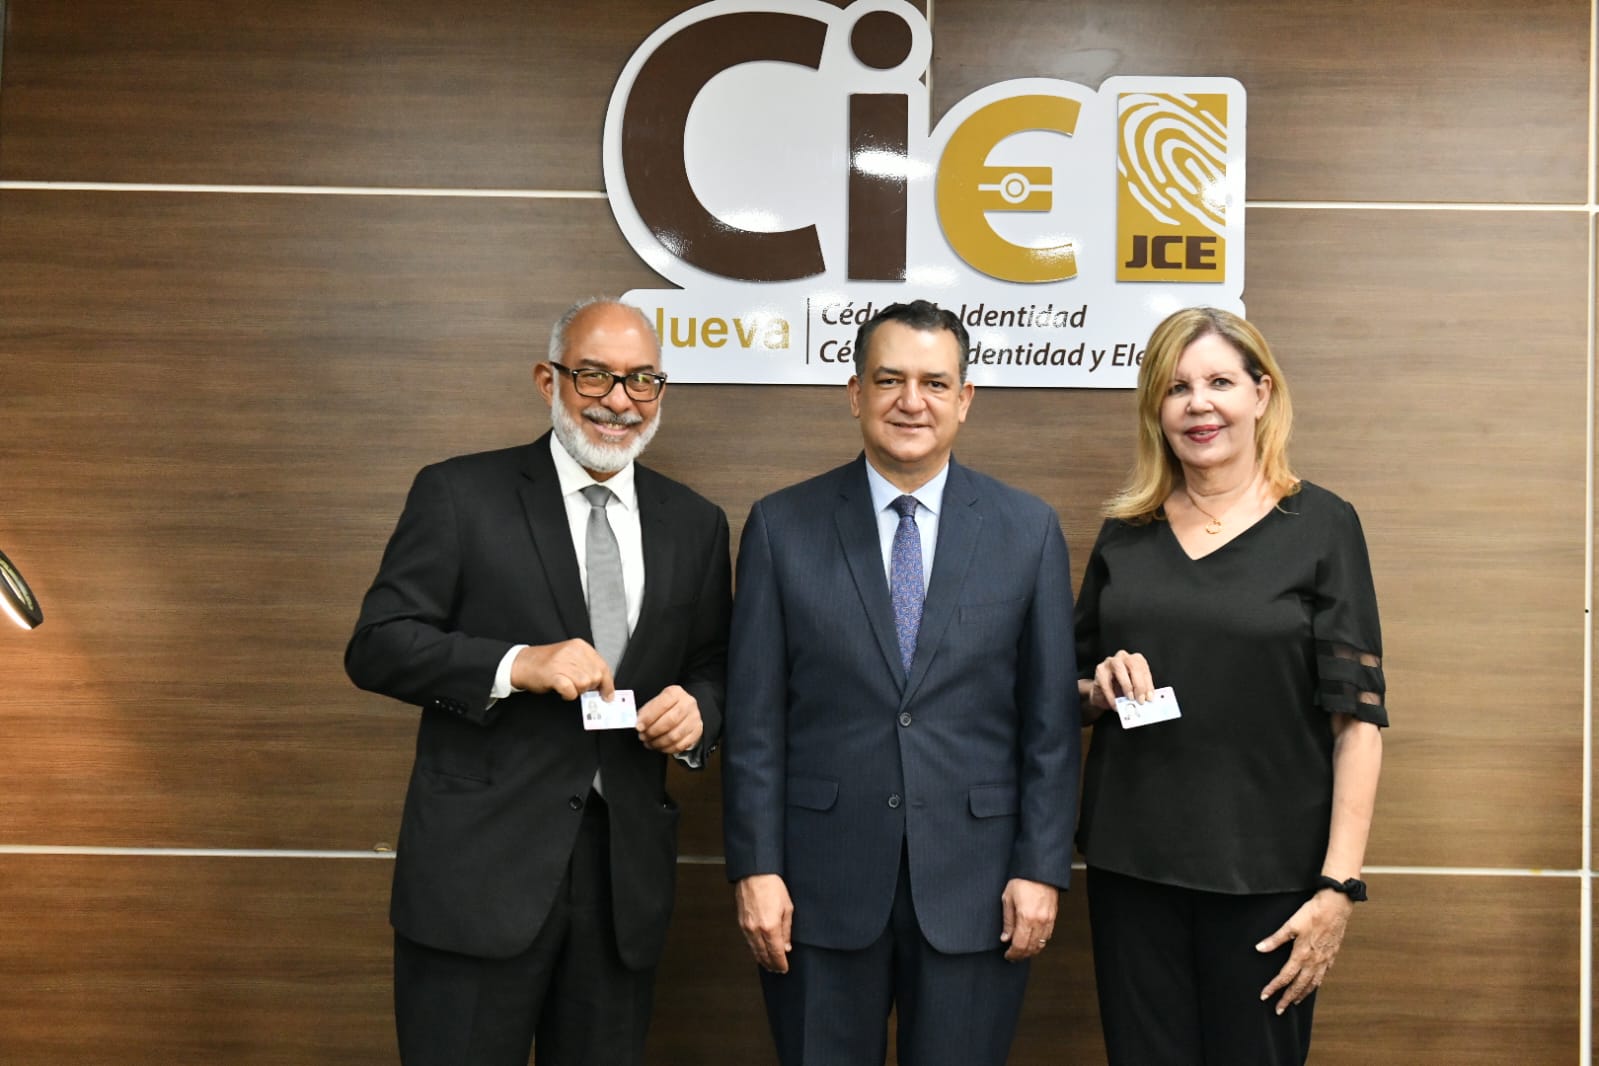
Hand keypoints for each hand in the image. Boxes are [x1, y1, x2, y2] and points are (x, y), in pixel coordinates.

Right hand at [509, 640, 613, 700]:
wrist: (522, 663)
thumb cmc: (547, 663)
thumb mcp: (570, 658)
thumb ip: (587, 667)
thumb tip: (604, 686)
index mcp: (580, 646)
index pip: (603, 666)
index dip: (607, 684)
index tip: (608, 695)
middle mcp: (573, 652)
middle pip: (596, 677)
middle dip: (590, 687)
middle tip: (578, 687)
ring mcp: (562, 662)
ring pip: (585, 684)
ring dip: (577, 691)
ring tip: (568, 687)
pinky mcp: (553, 674)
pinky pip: (571, 690)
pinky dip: (568, 695)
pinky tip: (563, 691)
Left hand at [635, 684, 702, 753]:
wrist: (686, 708)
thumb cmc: (666, 706)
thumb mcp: (655, 702)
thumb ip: (646, 712)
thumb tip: (638, 723)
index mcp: (676, 693)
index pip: (662, 704)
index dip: (649, 717)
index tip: (639, 727)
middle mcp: (687, 704)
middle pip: (670, 721)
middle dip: (653, 732)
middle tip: (643, 736)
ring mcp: (694, 718)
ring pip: (675, 736)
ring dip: (658, 742)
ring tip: (649, 743)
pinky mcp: (697, 731)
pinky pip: (681, 745)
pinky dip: (667, 749)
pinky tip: (660, 747)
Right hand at [735, 874, 793, 973]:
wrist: (754, 873)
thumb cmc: (772, 886)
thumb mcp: (787, 908)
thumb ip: (787, 930)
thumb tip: (786, 946)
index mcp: (770, 927)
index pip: (776, 953)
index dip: (780, 963)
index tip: (784, 969)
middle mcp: (756, 930)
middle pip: (764, 955)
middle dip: (771, 965)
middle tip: (777, 970)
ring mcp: (746, 927)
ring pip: (754, 950)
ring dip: (762, 959)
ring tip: (768, 964)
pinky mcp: (741, 923)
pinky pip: (748, 941)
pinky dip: (754, 949)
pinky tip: (759, 951)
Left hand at [999, 878, 1057, 961]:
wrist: (1039, 870)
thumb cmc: (1022, 880)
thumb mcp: (1008, 899)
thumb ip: (1007, 921)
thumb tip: (1005, 938)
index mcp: (1026, 917)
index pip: (1020, 945)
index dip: (1013, 953)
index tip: (1008, 955)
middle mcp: (1039, 921)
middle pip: (1031, 948)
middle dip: (1021, 955)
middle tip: (1013, 956)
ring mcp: (1048, 920)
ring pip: (1041, 944)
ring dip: (1031, 951)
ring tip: (1021, 951)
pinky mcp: (1053, 917)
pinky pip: (1047, 936)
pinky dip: (1039, 942)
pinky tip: (1032, 941)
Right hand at [1089, 650, 1153, 709]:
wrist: (1102, 693)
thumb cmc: (1120, 689)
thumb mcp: (1134, 689)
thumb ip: (1140, 691)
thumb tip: (1147, 699)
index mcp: (1135, 660)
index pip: (1144, 669)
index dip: (1148, 684)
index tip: (1149, 698)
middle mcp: (1123, 657)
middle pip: (1133, 665)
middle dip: (1139, 684)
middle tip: (1141, 699)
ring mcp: (1110, 662)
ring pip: (1119, 668)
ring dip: (1126, 685)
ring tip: (1130, 699)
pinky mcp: (1100, 670)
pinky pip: (1106, 682)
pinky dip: (1111, 695)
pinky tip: (1115, 705)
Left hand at [1256, 890, 1353, 1012]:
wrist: (1336, 907)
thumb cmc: (1312, 914)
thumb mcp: (1290, 925)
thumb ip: (1275, 939)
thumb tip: (1259, 948)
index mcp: (1301, 955)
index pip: (1285, 977)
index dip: (1274, 988)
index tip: (1264, 996)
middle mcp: (1314, 962)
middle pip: (1299, 986)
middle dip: (1288, 999)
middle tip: (1279, 1009)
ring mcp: (1324, 960)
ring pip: (1313, 984)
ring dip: (1302, 994)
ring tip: (1295, 1002)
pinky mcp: (1332, 956)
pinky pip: (1323, 976)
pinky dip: (1315, 984)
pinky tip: (1313, 985)